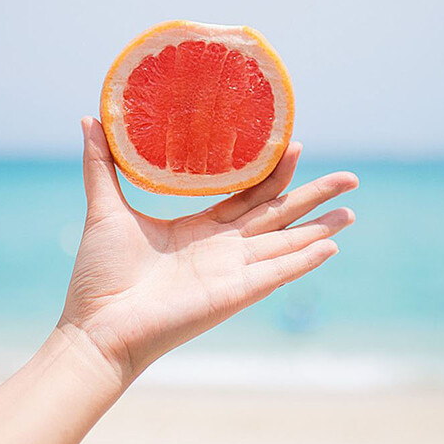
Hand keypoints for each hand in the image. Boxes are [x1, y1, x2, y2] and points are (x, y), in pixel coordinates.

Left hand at [60, 117, 357, 382]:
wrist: (97, 325)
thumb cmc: (100, 275)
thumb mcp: (104, 207)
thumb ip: (102, 163)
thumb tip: (91, 118)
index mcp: (198, 230)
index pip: (248, 196)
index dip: (273, 172)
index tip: (295, 144)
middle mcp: (222, 250)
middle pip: (279, 215)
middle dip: (313, 196)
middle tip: (351, 177)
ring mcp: (231, 273)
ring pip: (286, 242)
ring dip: (320, 227)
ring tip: (352, 210)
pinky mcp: (234, 293)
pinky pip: (277, 273)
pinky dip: (304, 261)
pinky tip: (331, 247)